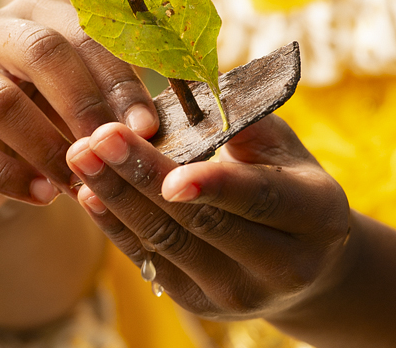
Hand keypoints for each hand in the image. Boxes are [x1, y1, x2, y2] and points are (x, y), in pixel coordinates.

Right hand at [0, 0, 158, 219]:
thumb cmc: (49, 121)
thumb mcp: (81, 104)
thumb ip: (111, 103)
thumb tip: (150, 127)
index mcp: (36, 14)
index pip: (84, 34)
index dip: (119, 82)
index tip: (146, 128)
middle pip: (40, 51)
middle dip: (83, 104)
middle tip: (109, 148)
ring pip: (0, 103)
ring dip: (48, 148)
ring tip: (78, 183)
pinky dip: (9, 177)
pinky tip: (41, 196)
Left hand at [65, 114, 349, 320]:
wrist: (305, 264)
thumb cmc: (289, 183)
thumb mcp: (284, 149)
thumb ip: (244, 123)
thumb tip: (187, 94)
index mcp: (314, 216)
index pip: (259, 199)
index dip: (214, 186)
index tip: (170, 174)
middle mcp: (281, 265)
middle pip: (200, 222)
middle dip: (142, 178)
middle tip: (100, 137)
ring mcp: (236, 292)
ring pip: (166, 243)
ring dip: (117, 198)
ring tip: (80, 155)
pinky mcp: (198, 302)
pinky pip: (149, 261)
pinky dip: (115, 225)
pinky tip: (88, 192)